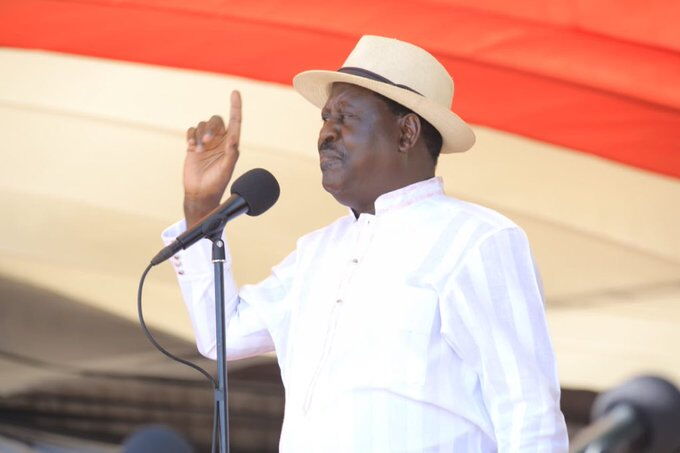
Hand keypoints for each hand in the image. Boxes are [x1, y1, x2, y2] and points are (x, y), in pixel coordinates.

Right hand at [183, 90, 241, 228]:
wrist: (200, 193)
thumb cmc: (216, 183)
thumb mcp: (226, 169)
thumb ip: (231, 154)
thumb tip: (234, 139)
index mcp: (231, 144)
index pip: (236, 121)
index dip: (236, 106)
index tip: (235, 92)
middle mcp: (220, 140)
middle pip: (216, 120)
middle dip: (210, 127)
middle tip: (207, 141)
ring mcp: (206, 142)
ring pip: (202, 125)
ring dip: (199, 134)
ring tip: (199, 150)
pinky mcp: (193, 145)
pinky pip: (191, 131)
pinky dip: (191, 135)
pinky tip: (191, 146)